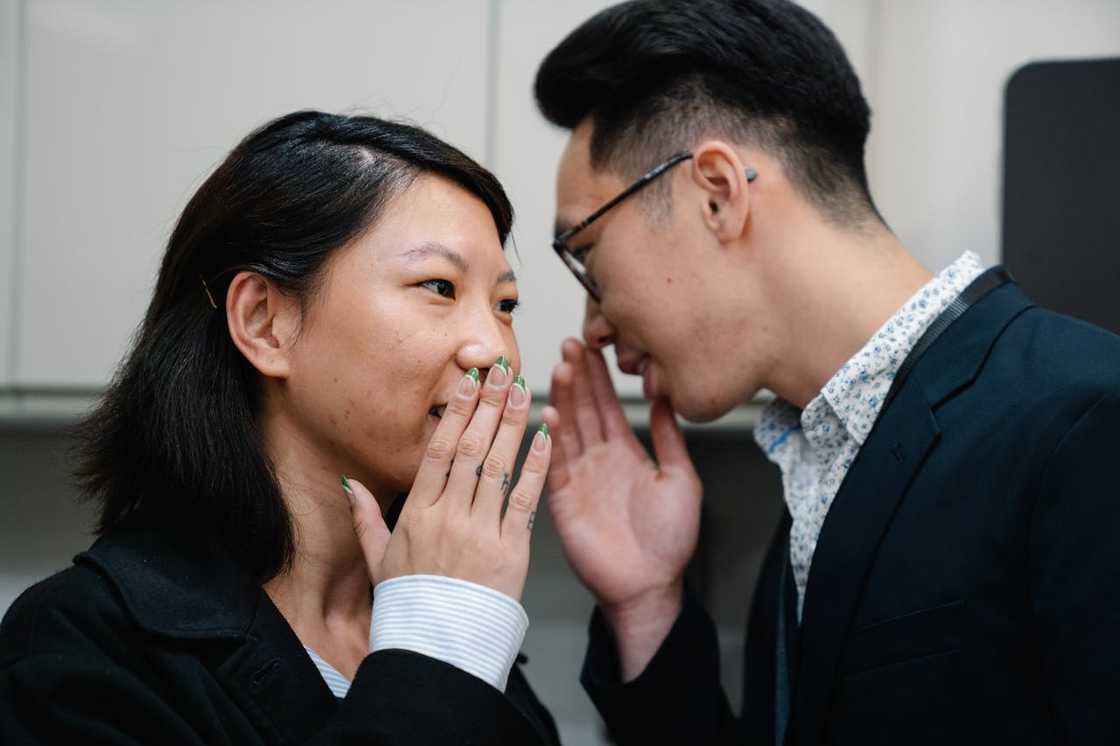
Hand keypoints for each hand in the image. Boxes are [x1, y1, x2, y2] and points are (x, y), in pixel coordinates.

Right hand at [345, 363, 550, 600]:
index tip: (469, 382)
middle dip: (487, 406)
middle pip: (469, 450)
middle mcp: (448, 517)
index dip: (456, 413)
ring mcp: (480, 532)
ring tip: (523, 391)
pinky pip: (524, 501)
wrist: (438, 650)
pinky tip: (545, 437)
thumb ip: (366, 518)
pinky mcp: (511, 551)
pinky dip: (536, 466)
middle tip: (502, 371)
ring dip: (511, 425)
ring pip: (496, 467)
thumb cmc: (411, 605)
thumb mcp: (379, 560)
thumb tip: (349, 483)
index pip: (437, 451)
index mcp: (416, 515)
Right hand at [543, 340, 701, 675]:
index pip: (606, 405)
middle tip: (569, 344)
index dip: (598, 376)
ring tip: (559, 368)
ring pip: (566, 429)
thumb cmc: (669, 540)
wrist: (650, 585)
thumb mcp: (681, 479)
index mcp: (625, 452)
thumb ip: (669, 438)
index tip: (590, 346)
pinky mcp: (562, 500)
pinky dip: (550, 439)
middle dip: (575, 376)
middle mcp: (597, 459)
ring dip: (562, 399)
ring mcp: (577, 477)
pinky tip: (548, 413)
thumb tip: (666, 397)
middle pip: (582, 409)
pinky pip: (553, 464)